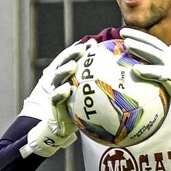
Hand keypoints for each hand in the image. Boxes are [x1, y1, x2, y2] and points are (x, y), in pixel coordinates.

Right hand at [20, 41, 93, 157]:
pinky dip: (60, 92)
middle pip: (64, 63)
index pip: (73, 59)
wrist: (63, 127)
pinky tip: (67, 88)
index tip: (93, 43)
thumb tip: (117, 76)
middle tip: (83, 48)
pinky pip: (56, 97)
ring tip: (73, 65)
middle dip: (72, 54)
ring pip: (58, 77)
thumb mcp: (90, 98)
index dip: (81, 50)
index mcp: (68, 76)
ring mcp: (55, 91)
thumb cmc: (79, 111)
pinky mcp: (53, 104)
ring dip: (65, 69)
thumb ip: (98, 86)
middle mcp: (60, 81)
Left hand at [121, 28, 170, 127]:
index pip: (153, 42)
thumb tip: (139, 71)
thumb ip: (157, 70)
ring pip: (154, 54)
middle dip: (137, 36)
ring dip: (140, 48)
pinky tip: (136, 69)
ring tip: (127, 44)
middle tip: (122, 32)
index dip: (140, 36)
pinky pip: (158, 73)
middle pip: (152, 43)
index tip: (126, 32)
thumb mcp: (169, 75)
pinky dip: (147, 70)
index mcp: (169, 55)